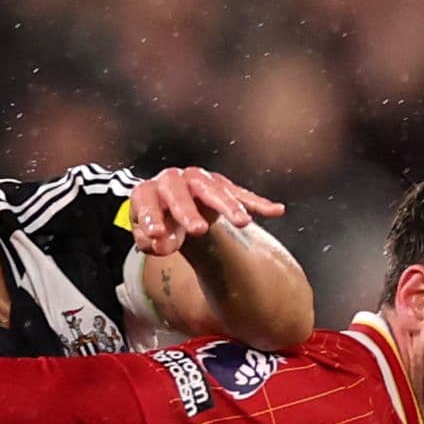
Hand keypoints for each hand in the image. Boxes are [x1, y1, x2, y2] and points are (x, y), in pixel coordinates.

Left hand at [129, 166, 287, 258]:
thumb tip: (160, 241)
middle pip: (179, 190)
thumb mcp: (152, 239)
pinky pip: (240, 193)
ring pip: (214, 189)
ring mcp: (199, 181)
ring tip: (243, 222)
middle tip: (198, 231)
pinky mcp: (221, 186)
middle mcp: (174, 180)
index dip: (150, 215)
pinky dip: (257, 202)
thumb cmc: (161, 227)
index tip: (156, 234)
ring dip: (229, 205)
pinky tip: (277, 211)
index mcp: (149, 191)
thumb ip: (153, 243)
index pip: (146, 198)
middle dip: (188, 210)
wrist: (175, 214)